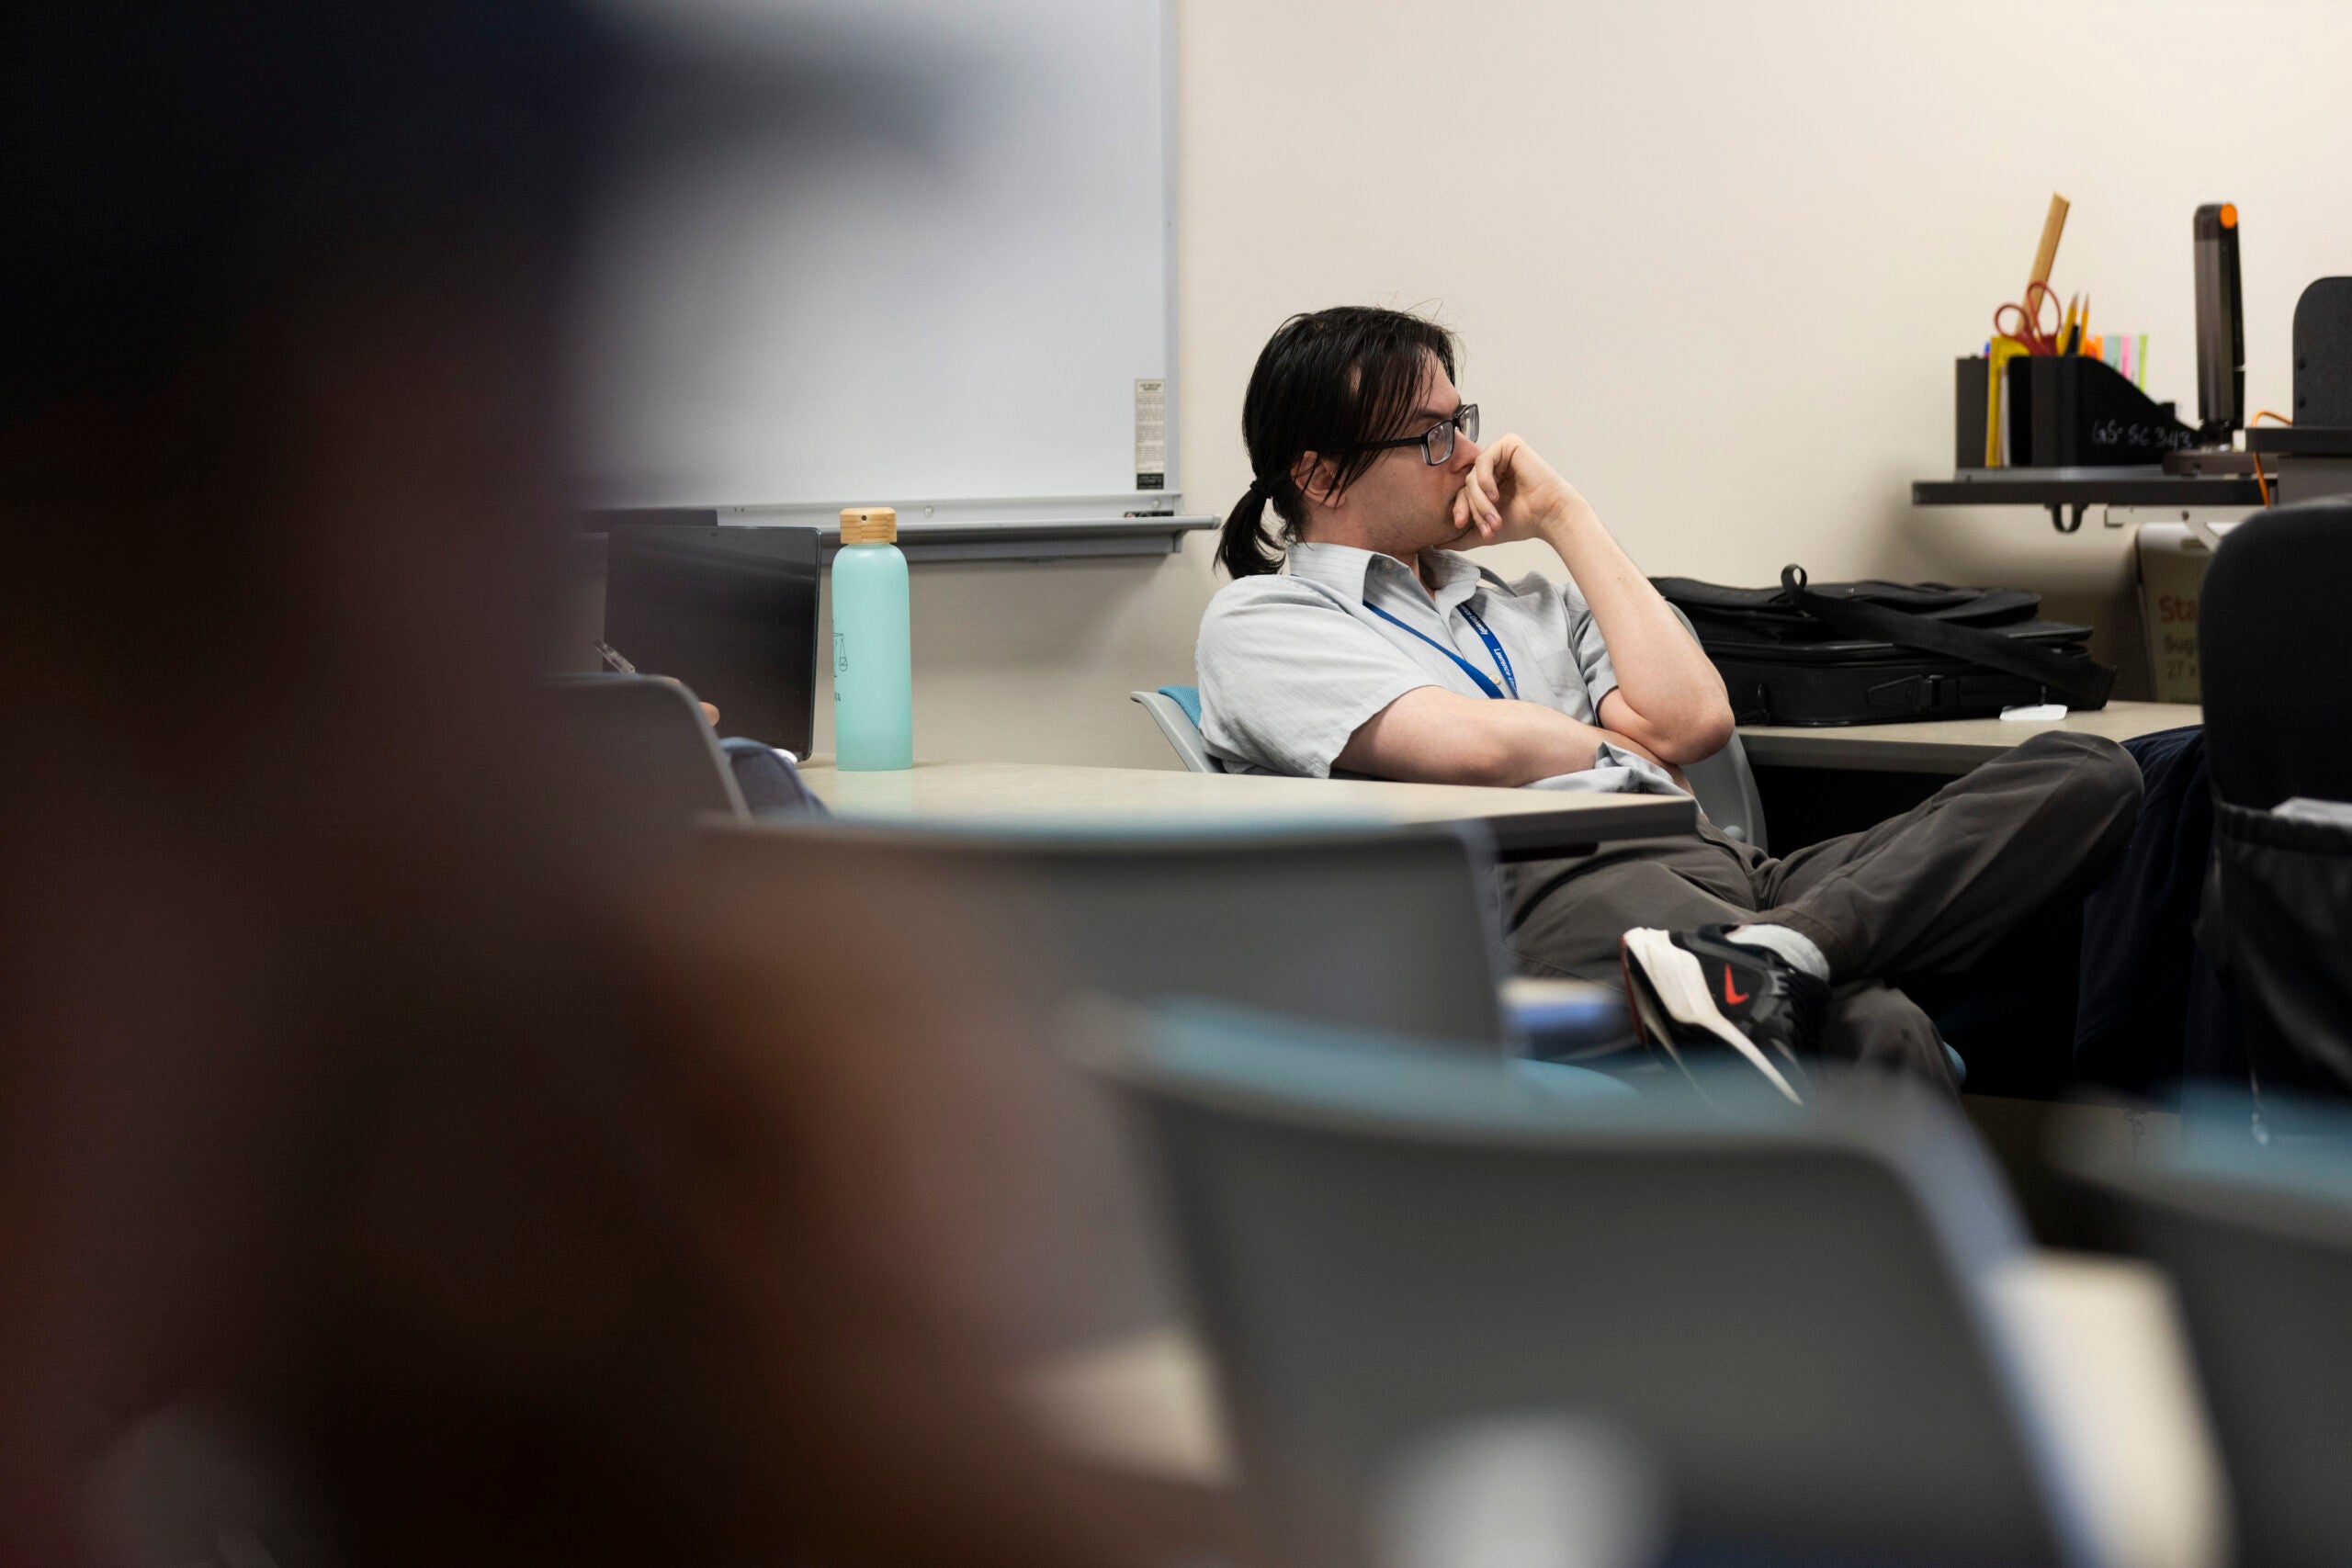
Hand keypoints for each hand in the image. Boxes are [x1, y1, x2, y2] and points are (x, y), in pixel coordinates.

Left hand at [1450, 434, 1590, 544]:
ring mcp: (1500, 454)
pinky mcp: (1509, 444)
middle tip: (1485, 527)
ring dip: (1480, 500)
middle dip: (1473, 509)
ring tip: (1495, 518)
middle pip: (1466, 484)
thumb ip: (1461, 537)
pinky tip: (1496, 496)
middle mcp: (1492, 466)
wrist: (1550, 516)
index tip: (1459, 526)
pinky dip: (1485, 481)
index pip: (1462, 492)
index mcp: (1486, 482)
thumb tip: (1435, 544)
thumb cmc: (1522, 522)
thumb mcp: (1485, 531)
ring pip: (1473, 476)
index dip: (1459, 509)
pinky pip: (1483, 461)